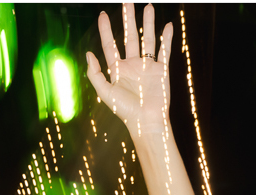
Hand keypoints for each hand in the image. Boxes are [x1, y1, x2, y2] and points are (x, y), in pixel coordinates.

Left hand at [86, 4, 172, 135]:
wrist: (146, 121)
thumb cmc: (125, 110)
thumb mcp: (104, 92)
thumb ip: (95, 73)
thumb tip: (88, 54)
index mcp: (118, 69)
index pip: (110, 45)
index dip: (106, 30)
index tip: (102, 15)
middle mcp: (132, 65)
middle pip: (130, 36)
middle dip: (128, 19)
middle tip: (128, 2)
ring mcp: (147, 66)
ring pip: (147, 39)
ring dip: (148, 23)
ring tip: (148, 6)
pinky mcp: (162, 70)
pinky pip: (164, 50)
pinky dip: (166, 38)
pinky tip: (166, 26)